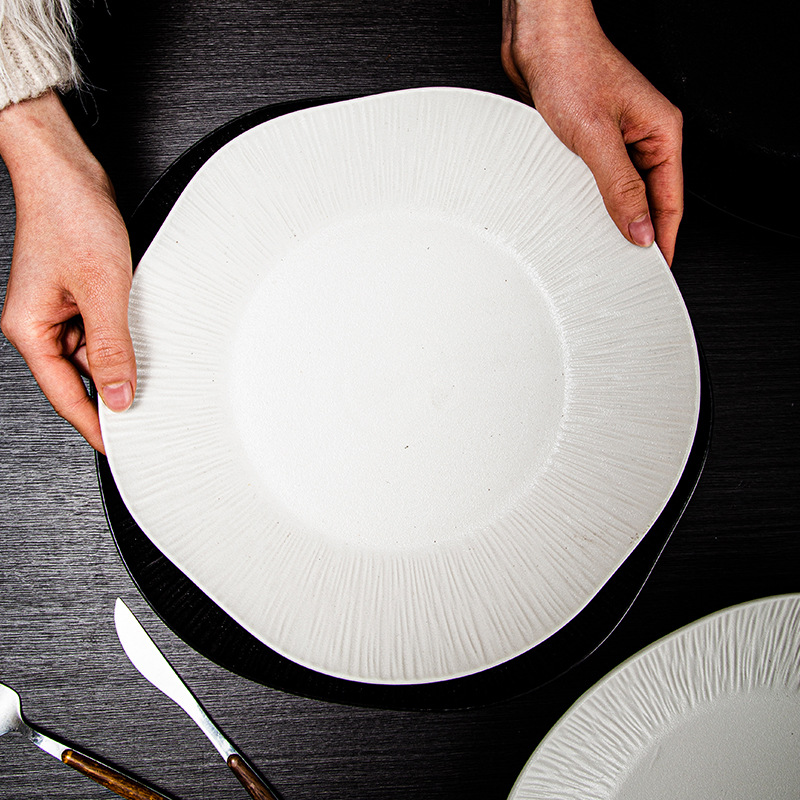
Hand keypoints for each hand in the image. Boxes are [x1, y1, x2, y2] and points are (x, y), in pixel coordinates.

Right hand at [0, 91, 134, 452]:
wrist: (68, 172)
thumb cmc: (70, 217)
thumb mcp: (102, 291)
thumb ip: (111, 347)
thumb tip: (117, 394)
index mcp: (30, 330)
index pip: (65, 394)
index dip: (94, 424)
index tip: (119, 448)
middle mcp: (41, 324)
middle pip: (79, 377)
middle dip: (112, 396)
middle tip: (148, 419)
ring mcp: (60, 310)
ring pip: (94, 355)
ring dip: (122, 365)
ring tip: (155, 376)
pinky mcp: (79, 295)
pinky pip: (103, 331)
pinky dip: (124, 341)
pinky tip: (146, 342)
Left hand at [501, 0, 682, 263]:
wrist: (538, 41)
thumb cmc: (570, 68)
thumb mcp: (596, 137)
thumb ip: (619, 187)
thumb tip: (639, 229)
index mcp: (661, 132)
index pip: (670, 201)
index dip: (663, 238)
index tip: (655, 268)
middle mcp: (642, 136)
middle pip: (647, 199)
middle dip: (636, 232)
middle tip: (623, 266)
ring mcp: (616, 139)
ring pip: (619, 191)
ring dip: (609, 216)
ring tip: (598, 246)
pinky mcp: (590, 140)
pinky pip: (596, 181)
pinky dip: (588, 200)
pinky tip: (576, 216)